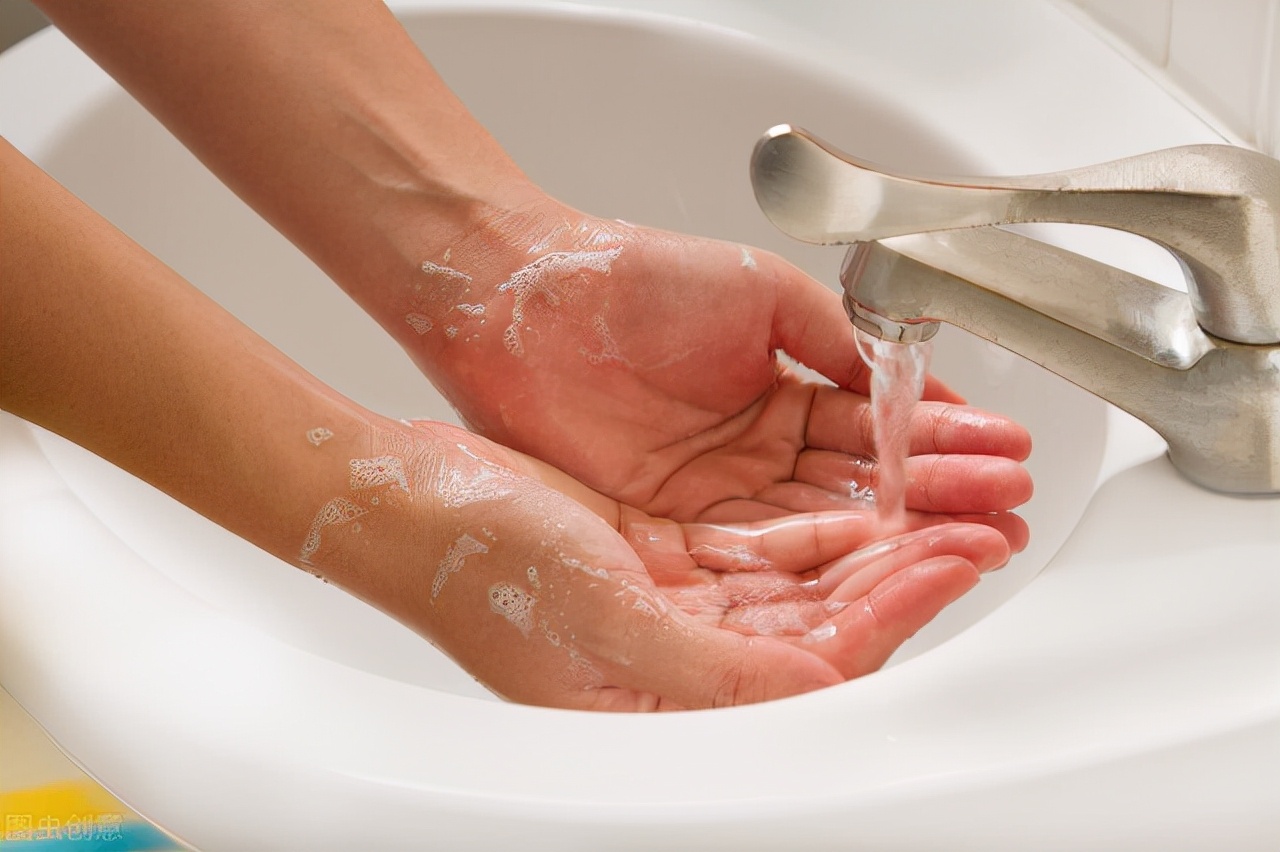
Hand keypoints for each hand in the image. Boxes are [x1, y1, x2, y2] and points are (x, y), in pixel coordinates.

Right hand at [308, 418, 1011, 710]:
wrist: (413, 501)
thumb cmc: (479, 570)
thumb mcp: (599, 623)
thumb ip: (714, 670)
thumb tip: (821, 686)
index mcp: (672, 699)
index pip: (815, 664)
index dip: (892, 613)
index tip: (952, 560)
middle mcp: (688, 658)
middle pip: (828, 620)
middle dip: (908, 571)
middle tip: (980, 524)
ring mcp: (682, 603)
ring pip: (809, 577)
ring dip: (879, 540)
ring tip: (946, 503)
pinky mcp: (670, 554)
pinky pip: (770, 540)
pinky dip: (824, 515)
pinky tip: (868, 492)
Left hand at [396, 198, 1031, 534]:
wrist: (527, 301)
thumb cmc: (638, 280)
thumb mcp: (764, 294)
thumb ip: (840, 342)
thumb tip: (912, 381)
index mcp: (787, 390)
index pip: (878, 431)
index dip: (944, 444)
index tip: (1007, 455)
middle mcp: (760, 453)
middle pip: (864, 490)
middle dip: (943, 500)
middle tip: (1009, 513)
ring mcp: (720, 497)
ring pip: (825, 527)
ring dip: (901, 538)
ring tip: (976, 543)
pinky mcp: (675, 530)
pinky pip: (762, 553)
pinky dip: (824, 560)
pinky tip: (885, 566)